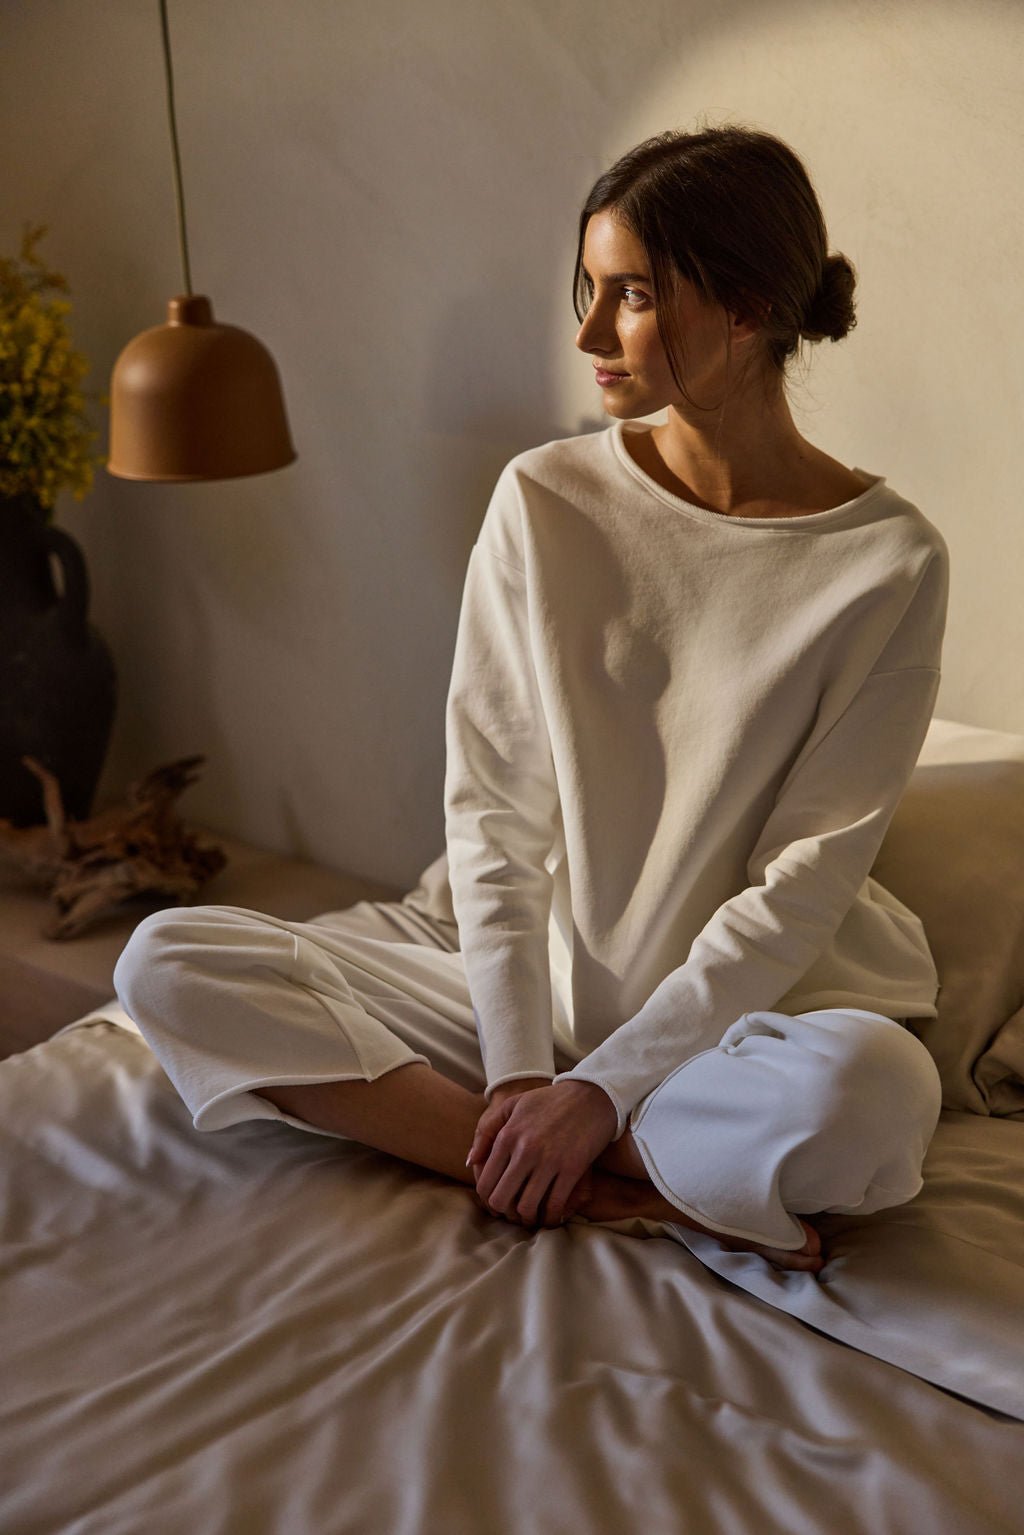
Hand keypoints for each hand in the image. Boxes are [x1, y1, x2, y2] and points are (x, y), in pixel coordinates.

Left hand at [468, 1080, 617, 1228]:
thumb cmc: (548, 1101)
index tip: (497, 1203)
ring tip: (531, 1216)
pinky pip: (555, 1205)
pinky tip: (550, 1215)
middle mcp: (525, 1150)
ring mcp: (549, 1161)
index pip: (485, 1183)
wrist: (590, 1096)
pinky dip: (550, 1216)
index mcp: (507, 1136)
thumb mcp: (512, 1105)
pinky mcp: (572, 1169)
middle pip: (502, 1200)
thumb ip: (486, 1131)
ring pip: (527, 1207)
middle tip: (513, 1213)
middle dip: (505, 1212)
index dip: (488, 1200)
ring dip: (527, 1218)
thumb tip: (470, 1162)